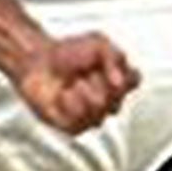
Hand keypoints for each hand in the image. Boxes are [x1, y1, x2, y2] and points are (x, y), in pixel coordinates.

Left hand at [15, 31, 136, 134]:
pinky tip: (63, 95)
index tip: (106, 64)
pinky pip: (79, 121)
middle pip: (115, 101)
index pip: (134, 81)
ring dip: (82, 93)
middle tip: (84, 73)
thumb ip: (114, 57)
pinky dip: (68, 104)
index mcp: (119, 80)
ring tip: (72, 84)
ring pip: (98, 114)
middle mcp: (109, 100)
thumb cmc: (68, 53)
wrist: (37, 62)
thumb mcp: (98, 43)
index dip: (121, 73)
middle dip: (97, 84)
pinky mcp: (74, 127)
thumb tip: (119, 82)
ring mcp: (93, 115)